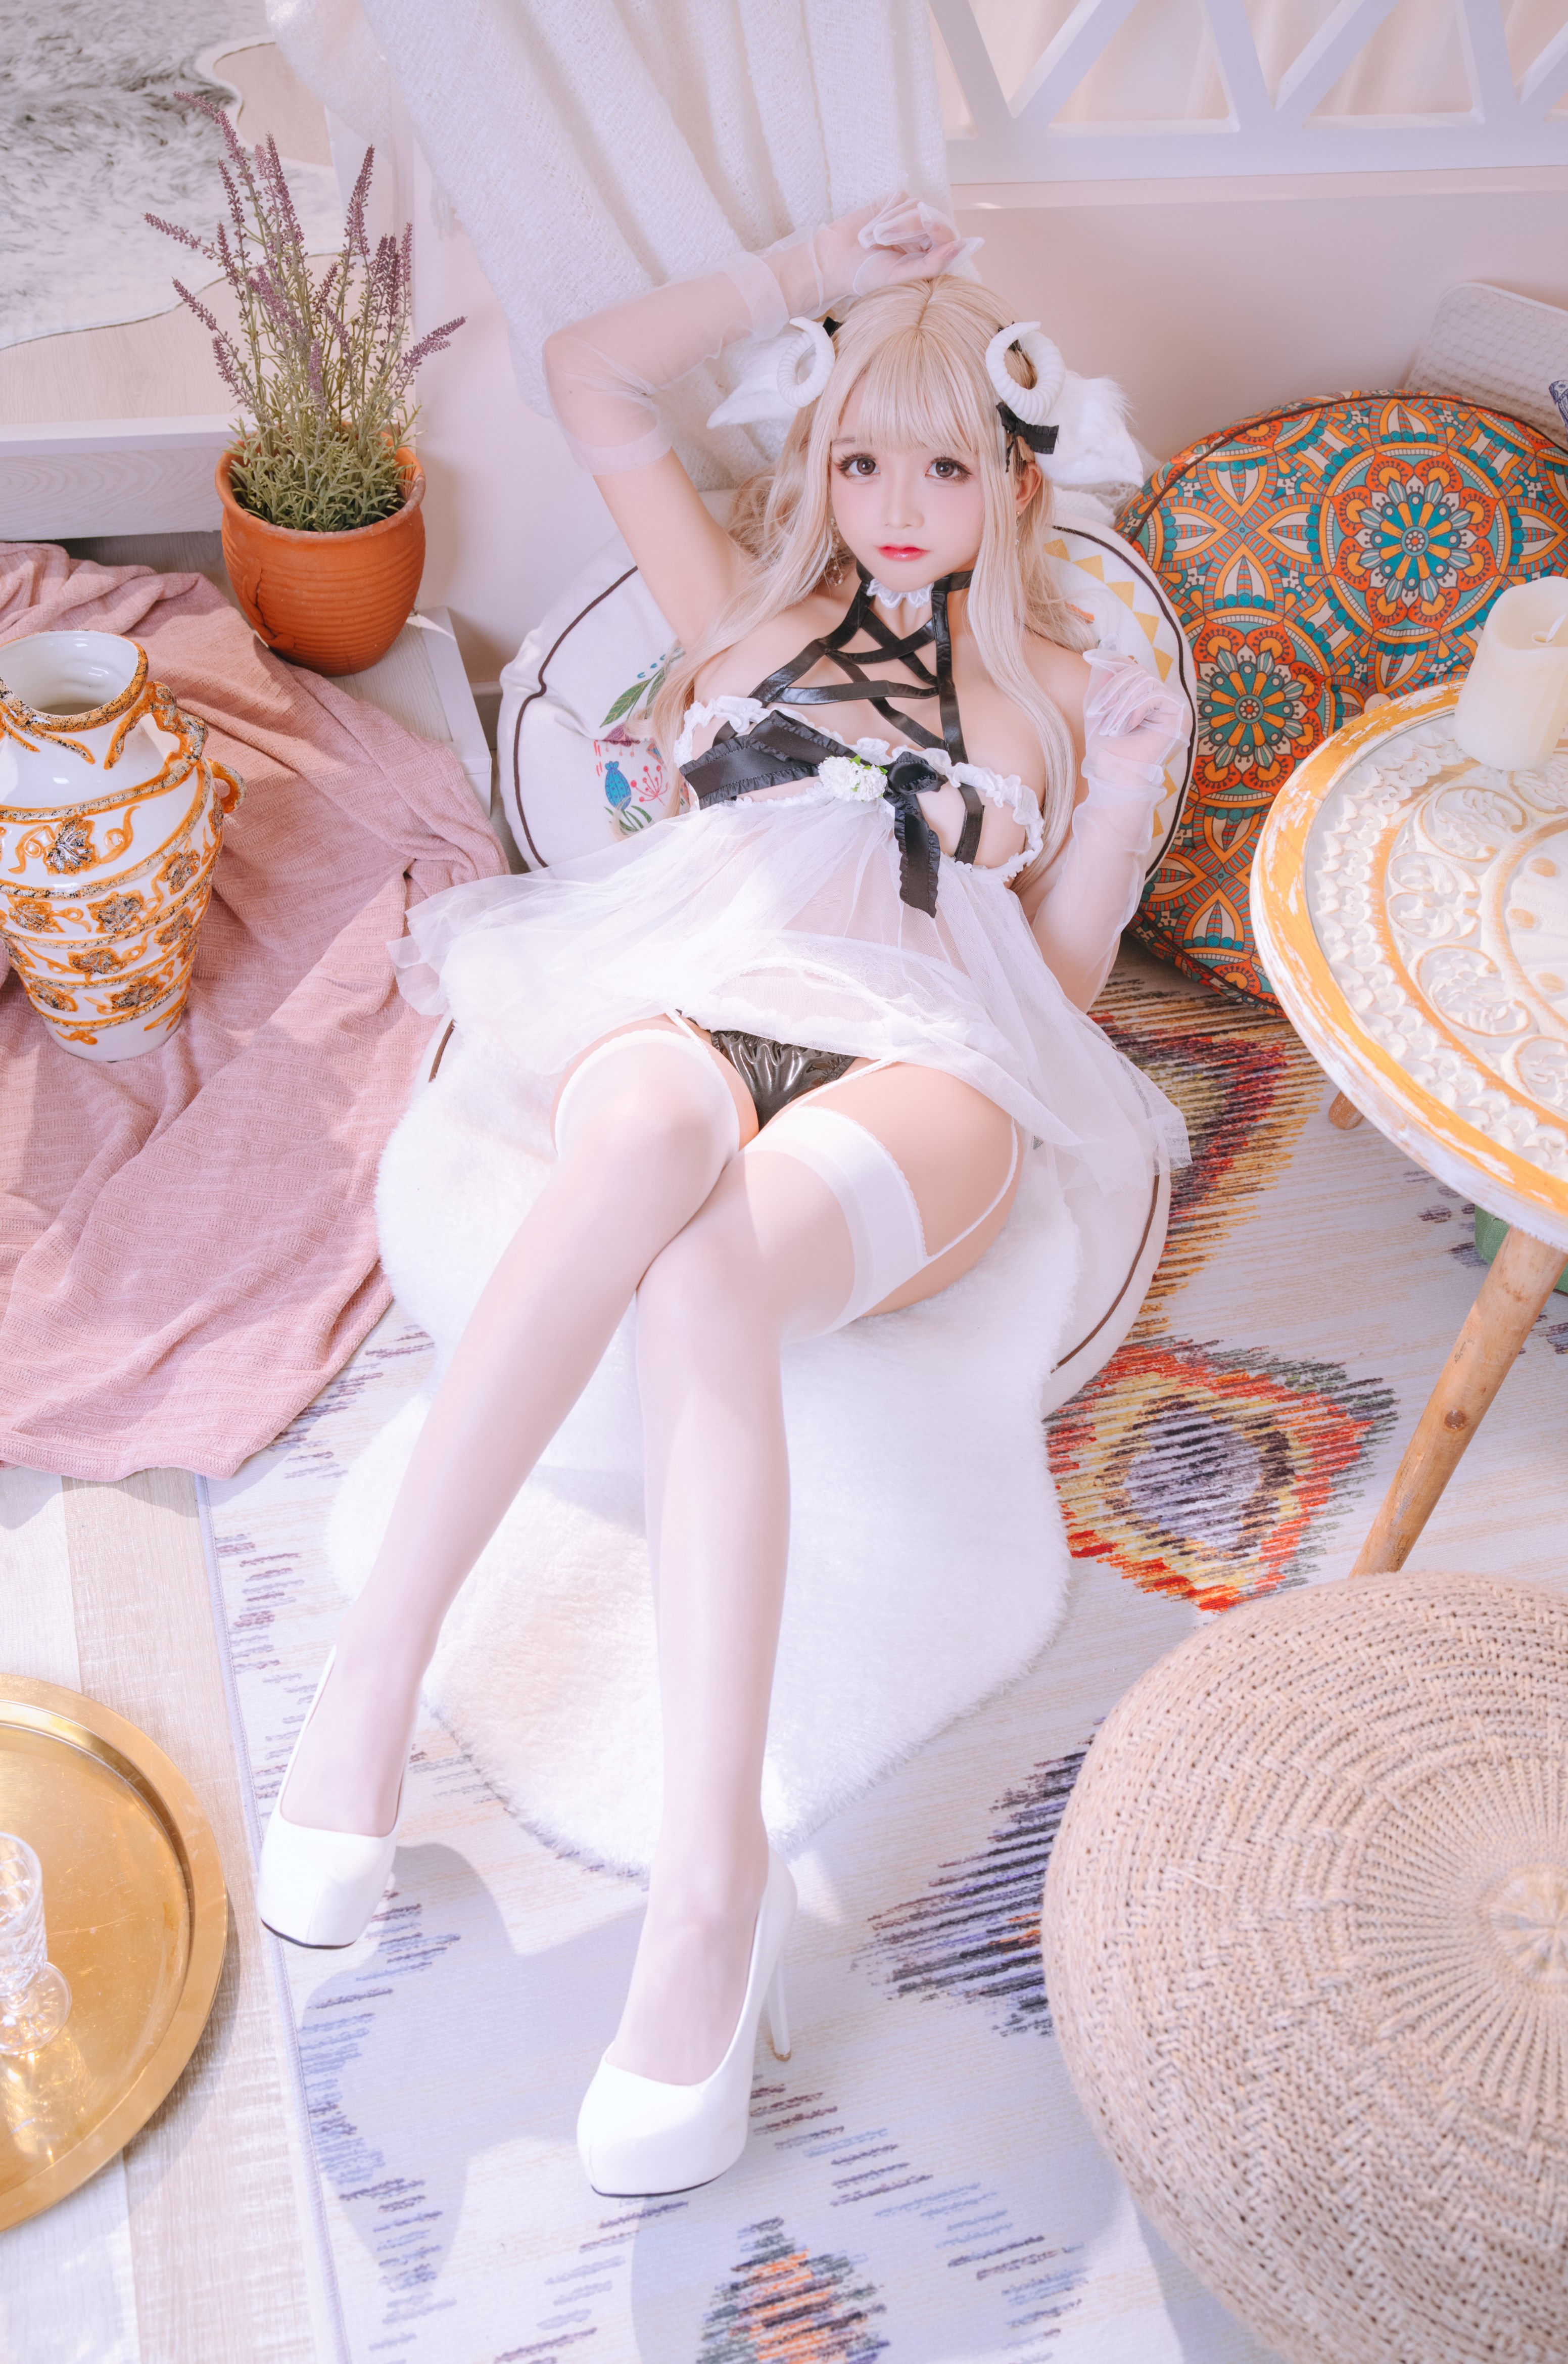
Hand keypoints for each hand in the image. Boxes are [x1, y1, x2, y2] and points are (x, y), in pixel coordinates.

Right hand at [809, 192, 979, 306]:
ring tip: (876, 239)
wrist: (836, 259)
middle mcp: (923, 236)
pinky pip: (903, 200)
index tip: (932, 228)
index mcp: (929, 257)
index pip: (949, 240)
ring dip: (895, 224)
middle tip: (885, 240)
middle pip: (936, 221)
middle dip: (913, 227)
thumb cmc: (868, 274)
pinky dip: (887, 214)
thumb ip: (932, 265)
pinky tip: (873, 228)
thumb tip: (960, 247)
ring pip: (918, 208)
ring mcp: (910, 218)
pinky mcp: (896, 202)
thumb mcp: (901, 276)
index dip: (943, 232)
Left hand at [1082, 649, 1188, 800]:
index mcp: (1146, 699)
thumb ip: (1102, 682)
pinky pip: (1154, 693)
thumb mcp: (1098, 708)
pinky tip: (1128, 725)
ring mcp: (1173, 707)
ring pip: (1144, 681)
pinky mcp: (1179, 713)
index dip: (1113, 664)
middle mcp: (1162, 701)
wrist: (1114, 775)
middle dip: (1113, 690)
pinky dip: (1135, 707)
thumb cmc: (1106, 749)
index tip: (1091, 656)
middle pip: (1137, 672)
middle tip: (1098, 712)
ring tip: (1112, 726)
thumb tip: (1104, 652)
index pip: (1132, 669)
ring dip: (1121, 702)